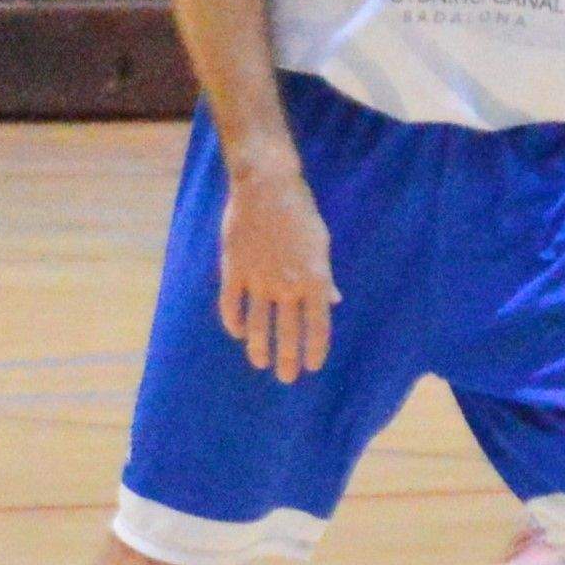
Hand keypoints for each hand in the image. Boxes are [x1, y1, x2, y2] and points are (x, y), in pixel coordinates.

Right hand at [214, 144, 334, 381]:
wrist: (266, 186)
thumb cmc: (300, 212)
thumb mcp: (321, 244)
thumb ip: (324, 278)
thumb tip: (333, 301)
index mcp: (314, 279)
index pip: (317, 326)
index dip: (315, 350)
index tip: (312, 366)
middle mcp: (287, 285)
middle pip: (288, 332)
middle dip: (288, 359)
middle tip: (287, 378)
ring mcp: (258, 279)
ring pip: (257, 325)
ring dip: (259, 348)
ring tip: (260, 362)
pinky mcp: (234, 269)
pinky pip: (231, 304)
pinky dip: (233, 321)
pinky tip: (237, 332)